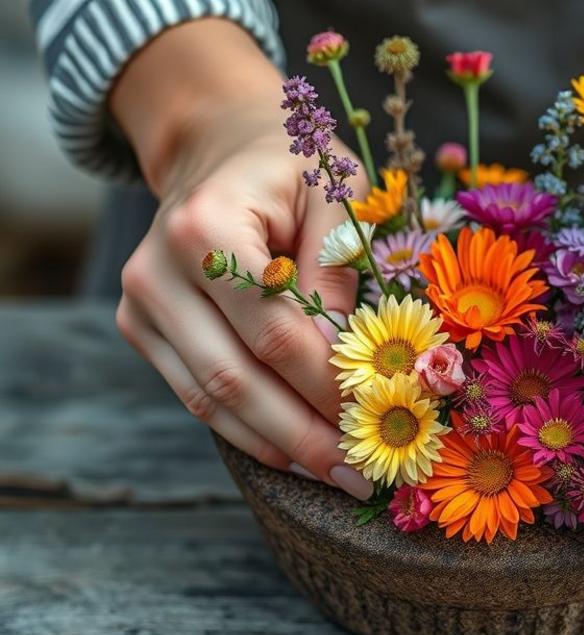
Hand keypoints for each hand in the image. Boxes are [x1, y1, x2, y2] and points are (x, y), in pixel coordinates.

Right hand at [109, 20, 372, 497]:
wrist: (219, 147)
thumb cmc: (291, 165)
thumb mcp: (336, 192)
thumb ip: (341, 269)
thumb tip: (351, 358)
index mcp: (207, 227)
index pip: (276, 332)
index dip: (328, 386)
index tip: (379, 421)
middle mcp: (157, 271)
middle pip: (236, 379)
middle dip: (305, 436)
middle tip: (363, 475)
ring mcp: (142, 305)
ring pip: (211, 401)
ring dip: (278, 447)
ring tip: (338, 476)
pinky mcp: (143, 329)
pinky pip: (196, 396)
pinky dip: (248, 431)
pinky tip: (295, 453)